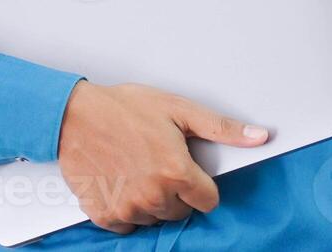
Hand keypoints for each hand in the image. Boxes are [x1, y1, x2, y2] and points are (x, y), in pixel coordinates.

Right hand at [55, 80, 268, 233]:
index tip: (185, 169)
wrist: (73, 115)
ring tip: (135, 168)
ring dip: (150, 200)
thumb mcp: (178, 108)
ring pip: (154, 218)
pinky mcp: (104, 215)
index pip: (208, 200)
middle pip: (181, 210)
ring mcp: (128, 208)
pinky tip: (120, 182)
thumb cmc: (123, 108)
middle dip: (174, 191)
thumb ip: (221, 127)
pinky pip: (127, 224)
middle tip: (156, 162)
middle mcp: (154, 195)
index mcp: (176, 171)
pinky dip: (125, 208)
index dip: (199, 183)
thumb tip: (259, 136)